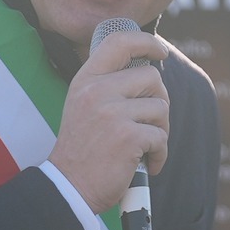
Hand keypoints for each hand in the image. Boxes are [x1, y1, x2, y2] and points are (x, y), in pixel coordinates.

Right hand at [46, 29, 170, 213]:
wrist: (69, 187)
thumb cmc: (82, 150)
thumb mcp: (84, 106)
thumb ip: (108, 85)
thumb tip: (149, 72)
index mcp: (86, 80)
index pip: (119, 42)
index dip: (146, 42)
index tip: (159, 52)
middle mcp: (97, 91)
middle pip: (151, 77)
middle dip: (159, 101)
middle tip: (150, 123)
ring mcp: (112, 113)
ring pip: (161, 108)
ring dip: (160, 130)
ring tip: (144, 146)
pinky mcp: (128, 137)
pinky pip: (161, 137)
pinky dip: (159, 154)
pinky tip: (148, 164)